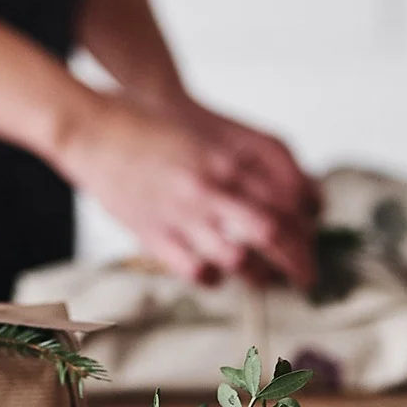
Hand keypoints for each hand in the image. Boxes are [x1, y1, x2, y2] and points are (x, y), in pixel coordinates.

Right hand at [55, 93, 316, 288]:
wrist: (93, 128)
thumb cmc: (152, 126)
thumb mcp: (205, 136)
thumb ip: (244, 162)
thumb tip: (290, 193)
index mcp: (227, 160)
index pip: (288, 201)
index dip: (307, 227)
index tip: (312, 240)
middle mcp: (211, 188)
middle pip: (274, 234)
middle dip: (298, 262)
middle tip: (307, 279)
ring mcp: (182, 213)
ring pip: (240, 260)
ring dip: (259, 276)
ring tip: (263, 280)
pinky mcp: (154, 234)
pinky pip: (196, 272)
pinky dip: (213, 279)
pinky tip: (216, 274)